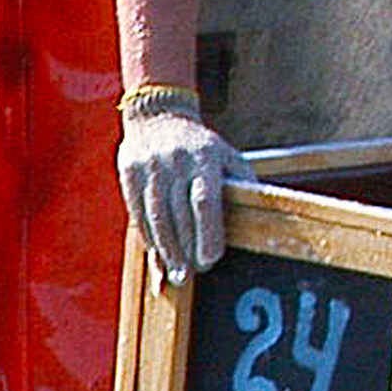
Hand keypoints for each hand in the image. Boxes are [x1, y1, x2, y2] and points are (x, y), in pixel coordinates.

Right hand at [116, 89, 237, 280]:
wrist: (159, 116)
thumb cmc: (201, 147)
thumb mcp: (227, 158)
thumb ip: (241, 186)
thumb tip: (262, 221)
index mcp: (204, 157)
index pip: (204, 201)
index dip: (207, 234)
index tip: (210, 259)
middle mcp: (175, 161)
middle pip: (178, 215)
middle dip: (185, 249)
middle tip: (193, 274)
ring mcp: (149, 166)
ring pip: (155, 218)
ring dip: (165, 251)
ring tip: (175, 273)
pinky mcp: (129, 173)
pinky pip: (137, 214)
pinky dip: (148, 238)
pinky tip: (158, 255)